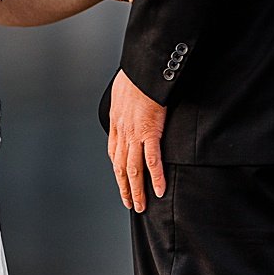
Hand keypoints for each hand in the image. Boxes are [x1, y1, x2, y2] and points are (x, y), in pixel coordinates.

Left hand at [107, 68, 166, 212]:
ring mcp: (135, 134)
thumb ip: (124, 103)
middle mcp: (122, 133)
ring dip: (137, 189)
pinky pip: (152, 159)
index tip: (122, 182)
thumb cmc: (135, 75)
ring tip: (141, 205)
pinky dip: (155, 176)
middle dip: (125, 188)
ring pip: (133, 169)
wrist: (142, 69)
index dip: (118, 172)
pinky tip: (159, 189)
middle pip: (121, 167)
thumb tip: (127, 105)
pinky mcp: (149, 132)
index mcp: (116, 124)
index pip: (114, 155)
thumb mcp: (122, 91)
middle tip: (130, 203)